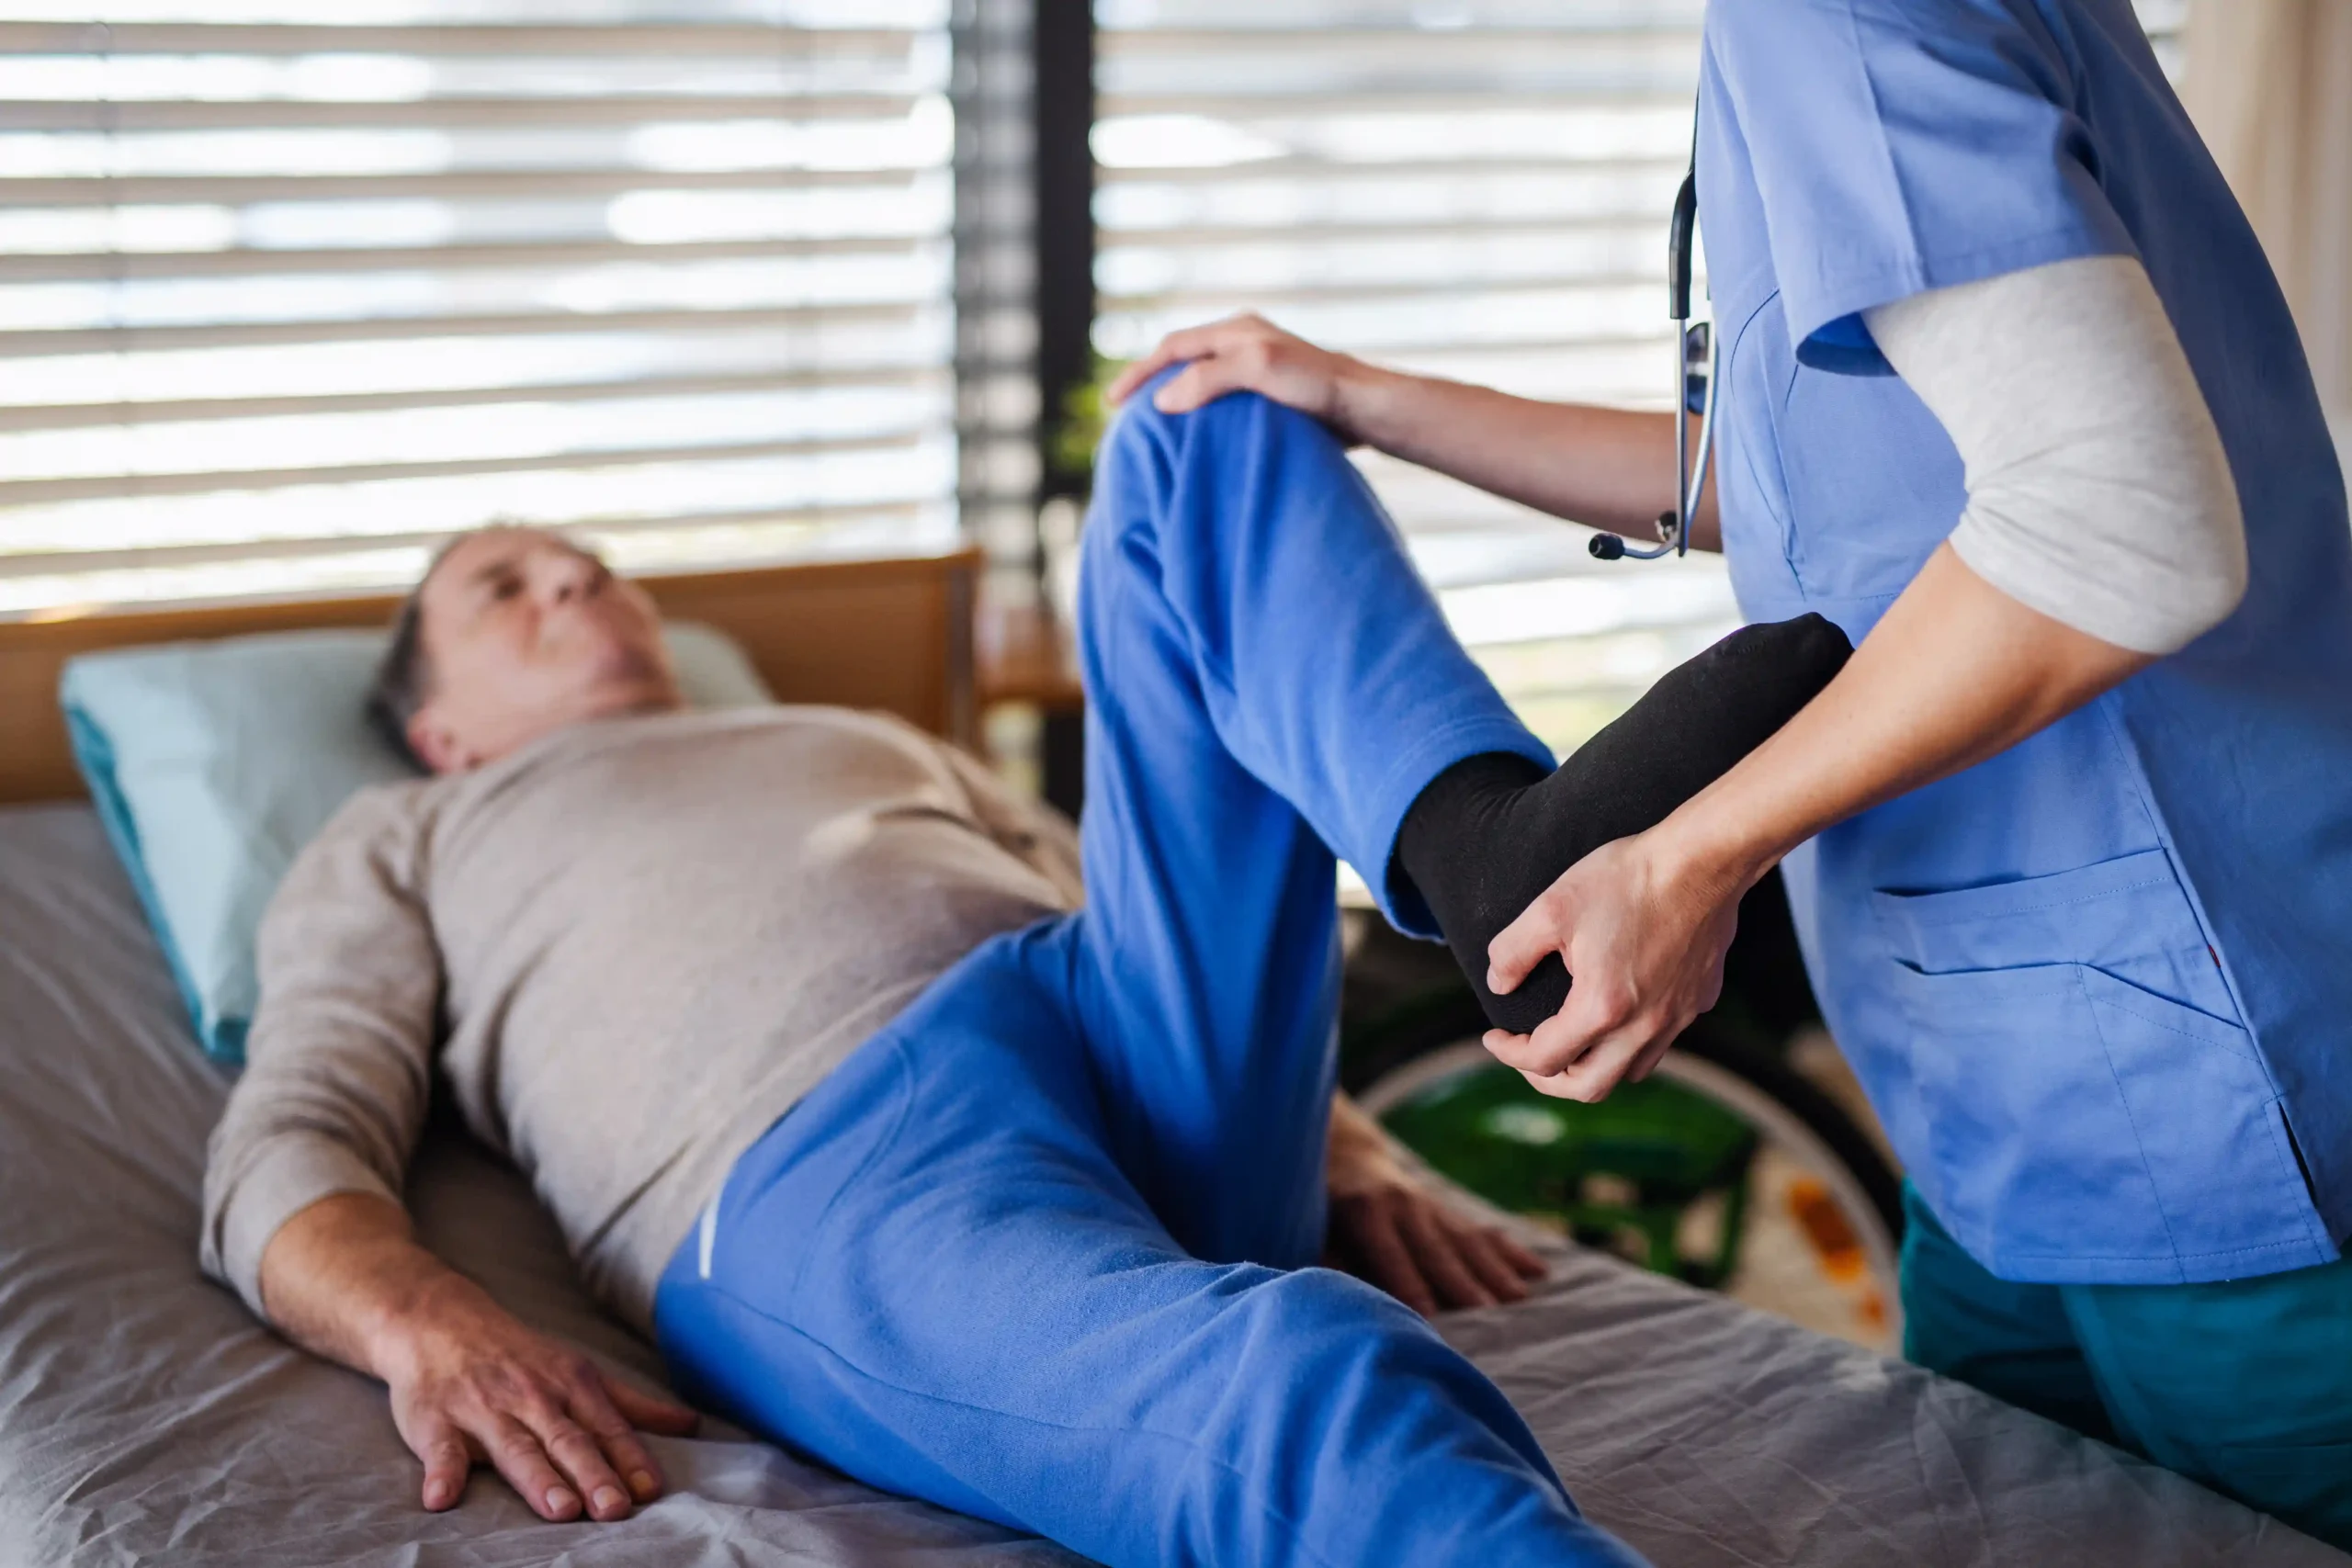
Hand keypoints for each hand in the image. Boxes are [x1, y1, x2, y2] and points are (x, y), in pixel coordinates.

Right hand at [375, 1276, 699, 1521]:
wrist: (439, 1322)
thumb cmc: (520, 1358)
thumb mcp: (579, 1371)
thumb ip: (630, 1405)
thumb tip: (689, 1424)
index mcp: (570, 1387)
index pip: (607, 1428)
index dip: (630, 1459)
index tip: (652, 1491)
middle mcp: (532, 1398)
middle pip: (567, 1441)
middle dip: (594, 1474)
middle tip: (615, 1509)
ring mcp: (483, 1410)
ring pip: (516, 1448)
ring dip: (538, 1479)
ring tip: (561, 1509)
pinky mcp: (436, 1421)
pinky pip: (440, 1450)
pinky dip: (441, 1473)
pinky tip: (442, 1498)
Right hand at [1105, 313, 1372, 434]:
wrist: (1363, 407)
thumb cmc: (1315, 384)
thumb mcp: (1258, 370)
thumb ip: (1208, 379)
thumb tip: (1162, 399)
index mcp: (1237, 330)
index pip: (1173, 346)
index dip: (1140, 373)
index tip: (1114, 403)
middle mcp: (1245, 344)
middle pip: (1185, 360)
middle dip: (1153, 382)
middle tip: (1126, 415)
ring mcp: (1260, 369)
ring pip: (1204, 382)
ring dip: (1177, 400)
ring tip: (1156, 429)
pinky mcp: (1274, 396)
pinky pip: (1224, 402)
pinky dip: (1203, 416)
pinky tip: (1199, 440)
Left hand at [1325, 1099, 1546, 1314]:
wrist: (1347, 1153)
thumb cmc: (1325, 1207)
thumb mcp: (1317, 1227)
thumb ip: (1329, 1259)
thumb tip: (1335, 1294)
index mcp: (1367, 1212)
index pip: (1390, 1253)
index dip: (1408, 1283)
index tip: (1429, 1314)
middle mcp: (1405, 1206)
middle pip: (1437, 1249)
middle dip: (1461, 1280)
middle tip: (1487, 1312)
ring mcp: (1431, 1207)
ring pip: (1468, 1241)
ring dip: (1494, 1270)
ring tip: (1519, 1297)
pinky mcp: (1449, 1211)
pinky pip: (1484, 1233)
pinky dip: (1511, 1253)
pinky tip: (1539, 1271)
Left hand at [1483, 829, 1745, 1102]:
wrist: (1703, 859)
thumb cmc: (1626, 879)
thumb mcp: (1551, 908)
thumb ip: (1513, 952)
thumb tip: (1498, 984)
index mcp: (1602, 1008)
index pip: (1544, 1058)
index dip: (1508, 1053)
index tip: (1493, 1036)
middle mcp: (1644, 1026)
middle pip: (1590, 1087)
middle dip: (1548, 1079)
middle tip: (1526, 1055)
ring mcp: (1677, 1016)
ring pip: (1630, 1071)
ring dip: (1593, 1067)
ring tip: (1570, 1043)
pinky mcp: (1699, 1000)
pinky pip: (1661, 1040)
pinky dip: (1630, 1043)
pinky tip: (1618, 1012)